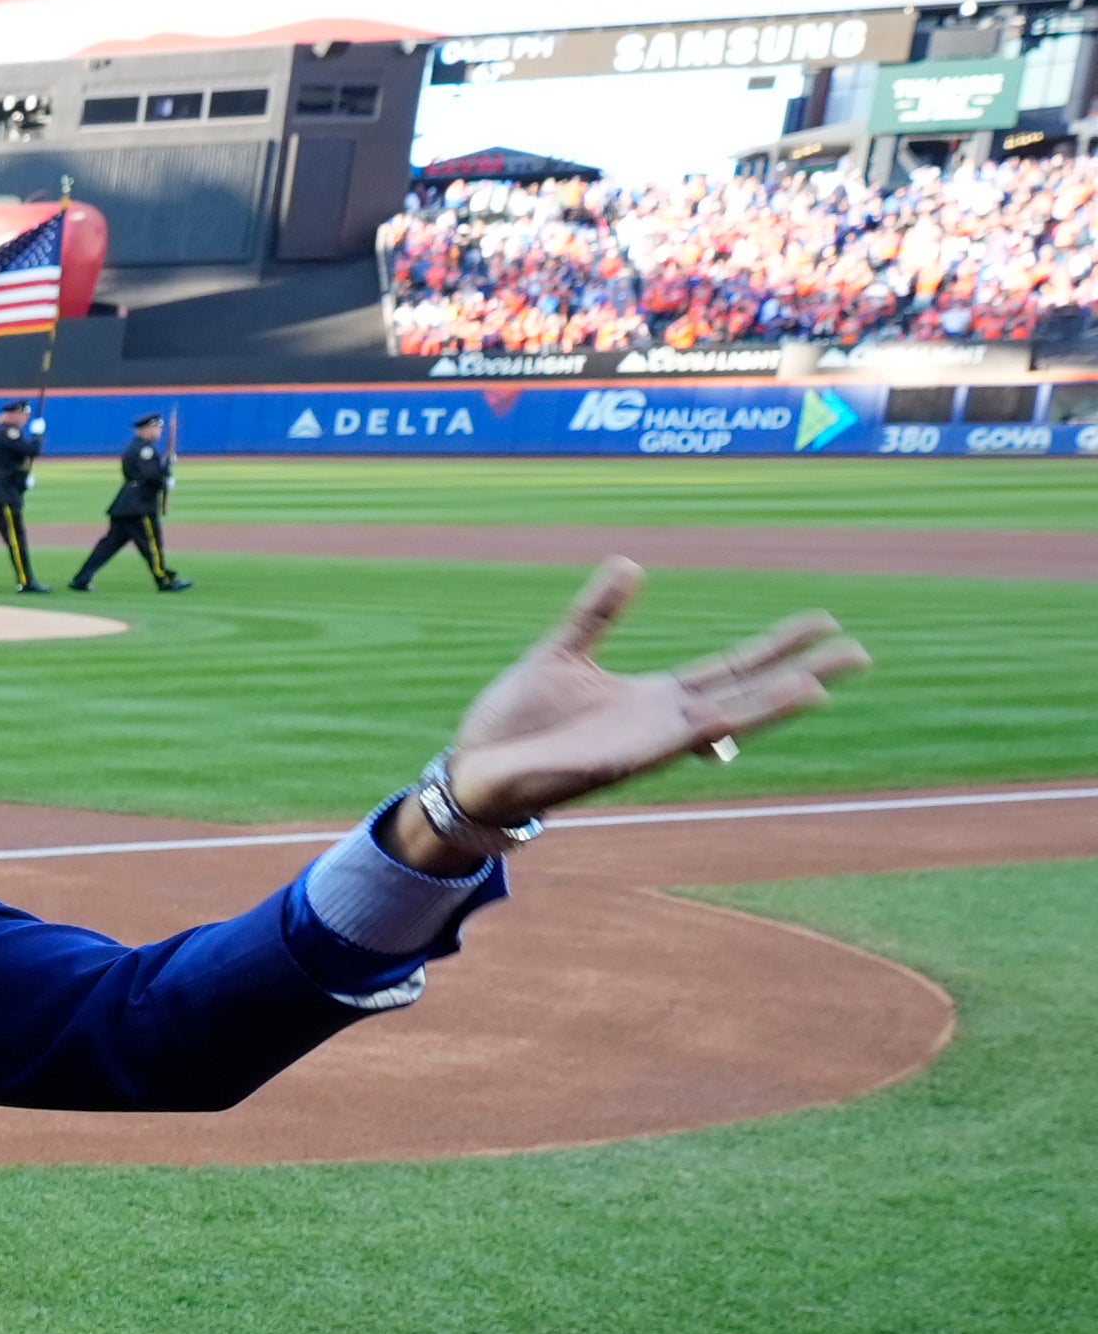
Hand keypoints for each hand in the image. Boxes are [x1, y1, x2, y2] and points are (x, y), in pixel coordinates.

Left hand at [433, 561, 869, 838]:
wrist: (471, 769)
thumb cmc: (515, 722)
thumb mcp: (562, 653)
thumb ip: (597, 614)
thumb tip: (629, 564)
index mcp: (653, 697)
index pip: (732, 667)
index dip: (777, 646)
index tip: (824, 622)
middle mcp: (661, 723)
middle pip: (747, 693)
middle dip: (802, 674)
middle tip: (861, 654)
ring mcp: (645, 745)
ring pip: (724, 722)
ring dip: (769, 706)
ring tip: (821, 685)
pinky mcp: (618, 763)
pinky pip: (668, 745)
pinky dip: (707, 732)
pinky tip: (734, 717)